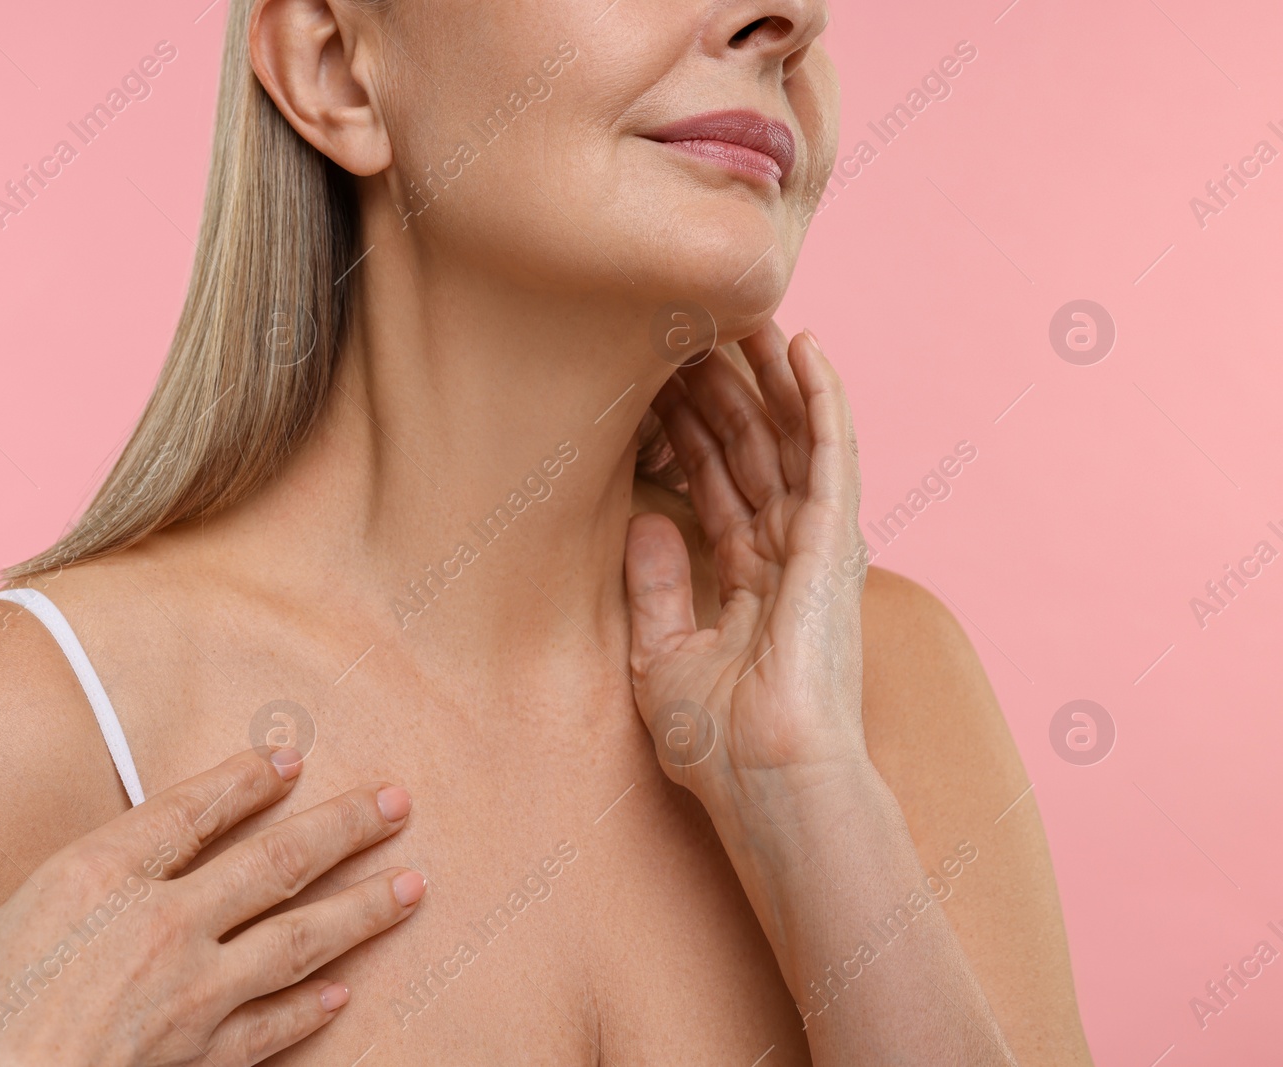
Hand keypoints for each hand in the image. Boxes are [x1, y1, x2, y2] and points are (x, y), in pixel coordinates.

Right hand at [0, 748, 425, 1066]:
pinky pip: (278, 1026)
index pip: (187, 810)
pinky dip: (315, 1007)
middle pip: (272, 861)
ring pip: (300, 937)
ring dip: (362, 906)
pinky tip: (347, 992)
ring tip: (415, 882)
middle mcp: (159, 924)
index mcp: (91, 880)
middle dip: (342, 826)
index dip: (244, 778)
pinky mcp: (206, 1061)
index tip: (290, 756)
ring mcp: (193, 995)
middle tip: (399, 799)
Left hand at [625, 324, 869, 803]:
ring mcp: (814, 547)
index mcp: (748, 580)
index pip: (717, 485)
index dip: (690, 433)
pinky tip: (805, 349)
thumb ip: (656, 587)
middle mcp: (786, 556)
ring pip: (790, 439)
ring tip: (745, 317)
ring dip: (769, 378)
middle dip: (721, 393)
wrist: (768, 786)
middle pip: (751, 451)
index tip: (655, 384)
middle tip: (688, 332)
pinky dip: (821, 399)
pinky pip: (832, 455)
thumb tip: (644, 519)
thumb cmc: (721, 747)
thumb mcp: (662, 658)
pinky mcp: (835, 543)